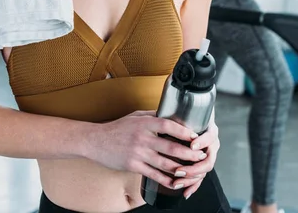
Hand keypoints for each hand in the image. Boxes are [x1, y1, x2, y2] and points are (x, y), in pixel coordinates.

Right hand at [86, 111, 207, 189]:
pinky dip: (166, 180)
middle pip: (170, 147)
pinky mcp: (133, 165)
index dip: (183, 131)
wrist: (96, 140)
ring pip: (164, 163)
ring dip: (181, 168)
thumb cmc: (117, 127)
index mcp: (144, 123)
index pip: (168, 125)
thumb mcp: (135, 116)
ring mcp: (138, 153)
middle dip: (188, 153)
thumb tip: (169, 115)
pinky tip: (175, 182)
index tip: (195, 136)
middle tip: (200, 156)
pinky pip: (153, 175)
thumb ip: (152, 115)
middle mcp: (142, 138)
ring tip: (192, 170)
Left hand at [172, 120, 219, 198]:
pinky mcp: (203, 165)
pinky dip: (193, 186)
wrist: (196, 119)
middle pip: (208, 160)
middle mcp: (212, 145)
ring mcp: (209, 156)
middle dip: (193, 168)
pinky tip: (185, 193)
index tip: (192, 146)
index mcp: (211, 131)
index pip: (210, 137)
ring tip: (176, 182)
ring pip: (203, 172)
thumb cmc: (190, 116)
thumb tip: (161, 115)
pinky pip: (201, 178)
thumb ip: (180, 118)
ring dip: (190, 179)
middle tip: (178, 171)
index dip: (202, 142)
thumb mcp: (188, 115)